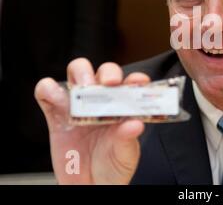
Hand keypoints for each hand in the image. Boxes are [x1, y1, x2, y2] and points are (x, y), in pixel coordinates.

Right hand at [35, 58, 148, 183]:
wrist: (89, 187)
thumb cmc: (112, 167)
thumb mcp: (125, 155)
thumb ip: (128, 139)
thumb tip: (135, 124)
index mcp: (124, 107)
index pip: (131, 84)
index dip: (135, 79)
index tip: (138, 82)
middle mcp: (103, 100)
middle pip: (104, 72)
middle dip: (107, 72)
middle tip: (108, 84)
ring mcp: (79, 105)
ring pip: (77, 73)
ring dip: (79, 73)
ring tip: (82, 88)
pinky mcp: (57, 115)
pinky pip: (48, 93)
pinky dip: (47, 88)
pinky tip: (52, 93)